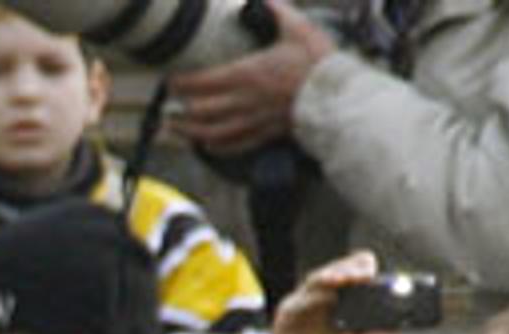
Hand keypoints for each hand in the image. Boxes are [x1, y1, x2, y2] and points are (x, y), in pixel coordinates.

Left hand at [168, 0, 332, 154]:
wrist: (340, 95)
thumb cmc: (319, 62)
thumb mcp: (299, 29)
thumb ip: (278, 12)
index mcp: (248, 74)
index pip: (202, 82)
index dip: (182, 83)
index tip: (172, 81)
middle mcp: (244, 100)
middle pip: (200, 110)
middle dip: (180, 108)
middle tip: (168, 105)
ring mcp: (253, 120)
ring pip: (211, 131)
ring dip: (189, 131)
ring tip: (176, 128)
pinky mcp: (266, 134)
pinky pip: (234, 145)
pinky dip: (216, 146)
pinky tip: (207, 144)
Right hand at [259, 253, 406, 333]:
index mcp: (351, 301)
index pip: (360, 271)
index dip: (367, 270)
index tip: (374, 277)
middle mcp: (329, 296)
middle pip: (341, 269)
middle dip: (351, 268)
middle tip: (361, 276)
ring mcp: (307, 303)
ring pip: (319, 279)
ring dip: (332, 275)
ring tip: (342, 280)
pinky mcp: (289, 314)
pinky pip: (298, 302)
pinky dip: (311, 299)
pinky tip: (325, 299)